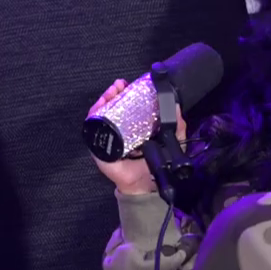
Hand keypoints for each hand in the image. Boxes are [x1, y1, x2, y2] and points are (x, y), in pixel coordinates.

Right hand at [86, 79, 181, 195]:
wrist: (143, 184)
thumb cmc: (152, 165)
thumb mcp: (171, 142)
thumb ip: (177, 125)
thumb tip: (176, 107)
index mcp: (132, 127)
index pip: (126, 105)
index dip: (125, 93)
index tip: (128, 85)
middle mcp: (118, 130)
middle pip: (111, 106)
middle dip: (113, 93)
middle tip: (118, 86)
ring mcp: (107, 137)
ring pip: (100, 114)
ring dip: (103, 101)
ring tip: (110, 94)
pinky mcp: (99, 147)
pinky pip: (92, 129)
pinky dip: (93, 116)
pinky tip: (99, 108)